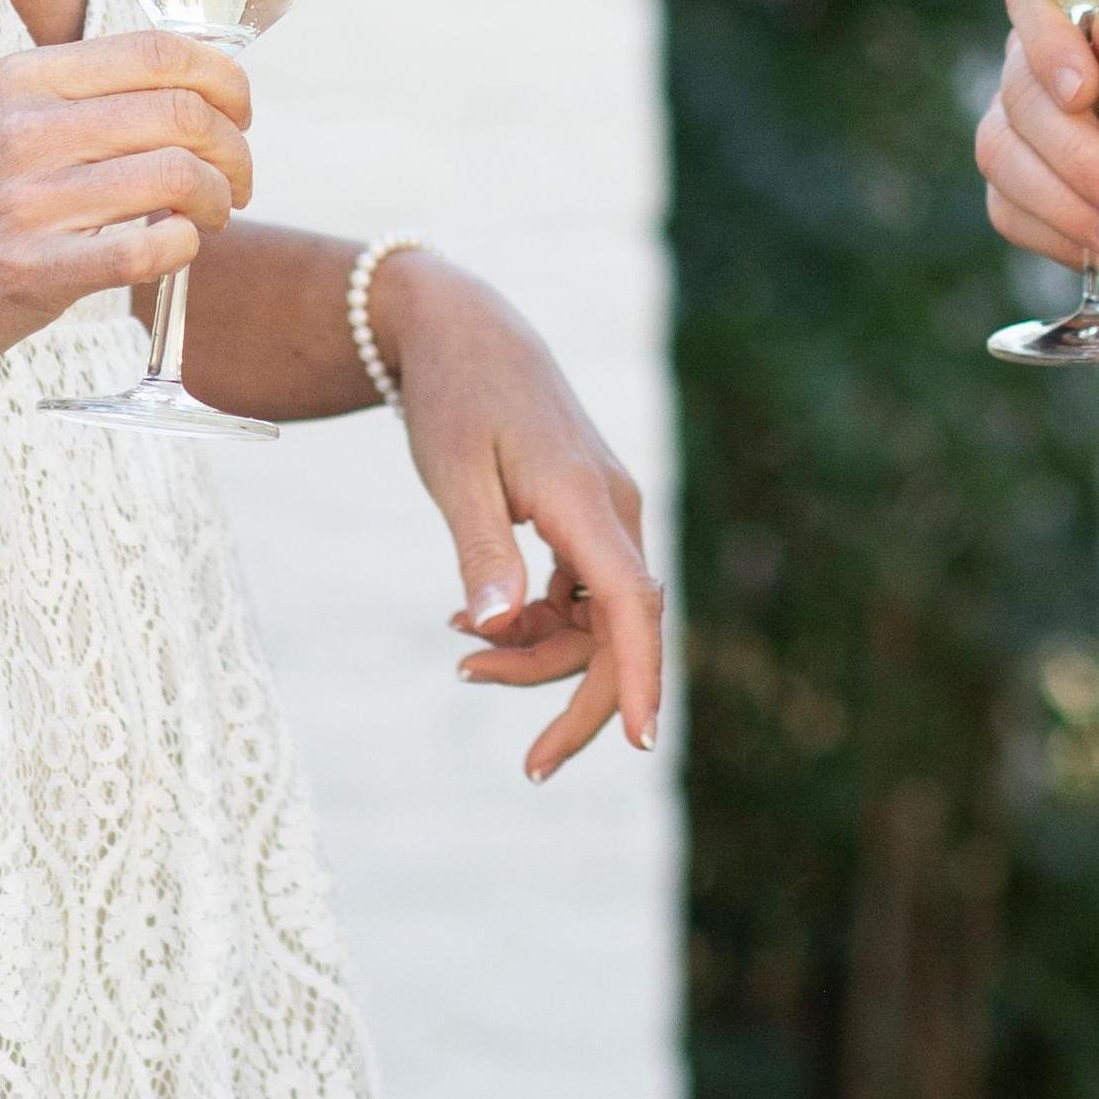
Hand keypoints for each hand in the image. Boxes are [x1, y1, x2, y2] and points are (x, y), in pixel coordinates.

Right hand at [0, 32, 250, 382]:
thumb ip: (79, 99)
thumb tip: (189, 93)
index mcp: (26, 80)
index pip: (162, 52)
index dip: (226, 80)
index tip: (239, 115)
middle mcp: (28, 128)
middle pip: (185, 113)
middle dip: (236, 149)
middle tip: (237, 183)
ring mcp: (27, 200)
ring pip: (179, 175)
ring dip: (219, 201)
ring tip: (209, 219)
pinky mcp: (30, 270)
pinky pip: (145, 247)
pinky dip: (183, 247)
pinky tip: (175, 250)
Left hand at [383, 253, 663, 781]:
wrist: (465, 331)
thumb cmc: (456, 399)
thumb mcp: (453, 475)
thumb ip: (479, 552)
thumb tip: (493, 627)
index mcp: (585, 500)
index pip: (632, 603)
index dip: (641, 676)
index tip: (645, 744)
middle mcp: (613, 509)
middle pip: (619, 630)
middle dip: (577, 699)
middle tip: (530, 768)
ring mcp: (605, 512)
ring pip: (595, 618)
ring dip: (537, 655)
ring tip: (460, 660)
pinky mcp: (587, 515)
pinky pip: (579, 593)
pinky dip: (533, 621)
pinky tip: (471, 623)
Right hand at [975, 0, 1098, 290]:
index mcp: (1094, 14)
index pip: (1034, 2)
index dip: (1045, 43)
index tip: (1084, 90)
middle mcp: (1046, 65)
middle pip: (1018, 93)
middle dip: (1075, 151)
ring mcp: (1028, 130)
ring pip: (1001, 154)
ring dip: (1065, 201)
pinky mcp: (1024, 192)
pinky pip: (1009, 211)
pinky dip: (1061, 234)